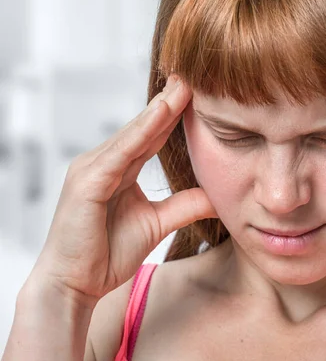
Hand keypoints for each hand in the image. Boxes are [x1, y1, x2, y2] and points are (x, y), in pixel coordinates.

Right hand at [31, 75, 216, 303]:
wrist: (74, 285)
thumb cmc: (106, 254)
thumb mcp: (156, 222)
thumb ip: (184, 205)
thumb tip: (216, 195)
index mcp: (119, 170)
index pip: (152, 136)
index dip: (175, 115)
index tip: (200, 93)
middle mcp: (104, 162)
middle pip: (144, 127)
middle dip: (170, 101)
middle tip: (194, 75)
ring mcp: (92, 169)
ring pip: (133, 133)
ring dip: (160, 108)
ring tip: (185, 85)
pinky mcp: (87, 182)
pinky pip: (120, 152)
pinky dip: (141, 131)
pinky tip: (162, 112)